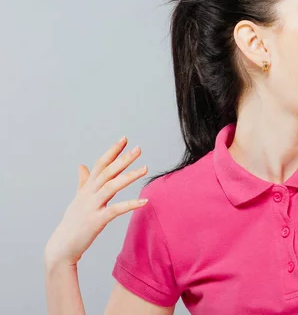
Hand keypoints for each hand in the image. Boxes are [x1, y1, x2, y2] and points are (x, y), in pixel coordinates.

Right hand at [44, 137, 148, 266]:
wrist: (61, 247)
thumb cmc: (72, 223)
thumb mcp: (78, 199)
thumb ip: (83, 182)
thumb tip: (82, 166)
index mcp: (86, 188)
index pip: (100, 165)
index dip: (112, 152)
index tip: (125, 139)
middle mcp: (88, 194)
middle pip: (107, 172)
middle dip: (123, 159)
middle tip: (138, 149)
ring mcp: (92, 207)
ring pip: (111, 187)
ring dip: (129, 176)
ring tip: (145, 168)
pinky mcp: (96, 221)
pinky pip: (116, 210)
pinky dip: (130, 205)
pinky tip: (144, 201)